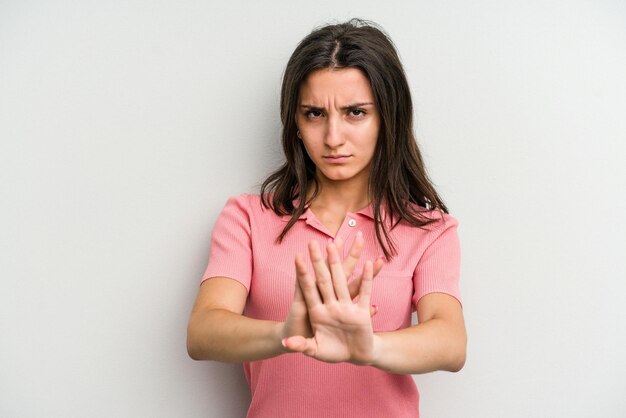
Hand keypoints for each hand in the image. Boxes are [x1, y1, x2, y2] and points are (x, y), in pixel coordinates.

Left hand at [282, 238, 381, 364]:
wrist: (351, 356)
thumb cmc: (329, 350)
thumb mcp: (313, 348)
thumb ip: (300, 344)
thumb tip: (287, 343)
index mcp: (317, 310)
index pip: (309, 288)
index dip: (304, 273)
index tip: (298, 255)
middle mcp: (332, 304)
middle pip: (328, 276)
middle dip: (329, 258)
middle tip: (328, 239)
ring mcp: (347, 306)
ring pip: (347, 278)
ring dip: (350, 260)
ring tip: (353, 242)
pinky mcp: (361, 313)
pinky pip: (365, 292)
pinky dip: (368, 278)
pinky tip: (371, 263)